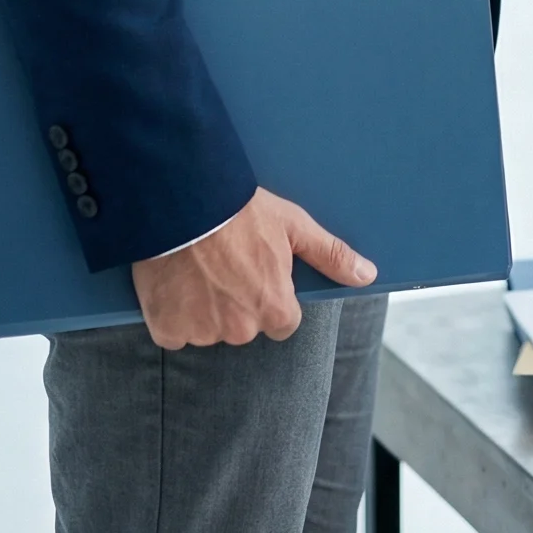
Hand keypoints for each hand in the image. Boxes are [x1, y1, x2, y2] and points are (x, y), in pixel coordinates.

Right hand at [132, 186, 376, 349]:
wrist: (183, 201)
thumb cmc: (240, 211)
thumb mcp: (293, 226)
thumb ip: (330, 255)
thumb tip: (366, 275)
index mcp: (275, 310)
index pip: (282, 321)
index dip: (270, 296)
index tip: (256, 273)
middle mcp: (241, 330)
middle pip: (244, 326)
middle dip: (236, 302)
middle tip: (224, 263)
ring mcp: (202, 332)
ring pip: (207, 329)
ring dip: (203, 307)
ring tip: (196, 267)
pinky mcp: (166, 329)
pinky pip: (173, 331)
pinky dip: (172, 312)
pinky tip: (174, 282)